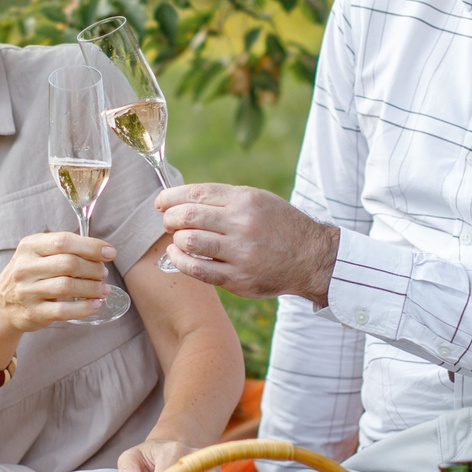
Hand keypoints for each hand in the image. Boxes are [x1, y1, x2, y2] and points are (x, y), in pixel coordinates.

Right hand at [0, 232, 115, 348]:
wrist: (1, 305)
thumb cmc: (29, 275)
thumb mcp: (37, 254)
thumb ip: (64, 248)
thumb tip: (102, 251)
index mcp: (29, 246)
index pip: (64, 241)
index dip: (91, 246)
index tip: (110, 253)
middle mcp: (25, 267)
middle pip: (68, 264)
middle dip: (93, 269)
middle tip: (103, 274)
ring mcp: (27, 291)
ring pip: (67, 287)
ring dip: (92, 288)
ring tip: (103, 290)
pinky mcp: (33, 313)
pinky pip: (63, 311)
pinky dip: (84, 308)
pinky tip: (95, 305)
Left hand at [152, 183, 339, 303]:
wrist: (311, 258)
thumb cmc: (280, 226)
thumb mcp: (259, 201)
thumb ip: (225, 199)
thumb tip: (183, 199)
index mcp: (246, 200)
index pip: (197, 193)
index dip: (171, 197)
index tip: (161, 202)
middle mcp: (242, 224)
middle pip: (188, 216)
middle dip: (170, 218)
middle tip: (168, 222)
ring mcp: (240, 253)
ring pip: (189, 242)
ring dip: (176, 239)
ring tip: (178, 239)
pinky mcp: (238, 278)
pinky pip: (197, 269)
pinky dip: (180, 260)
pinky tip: (177, 255)